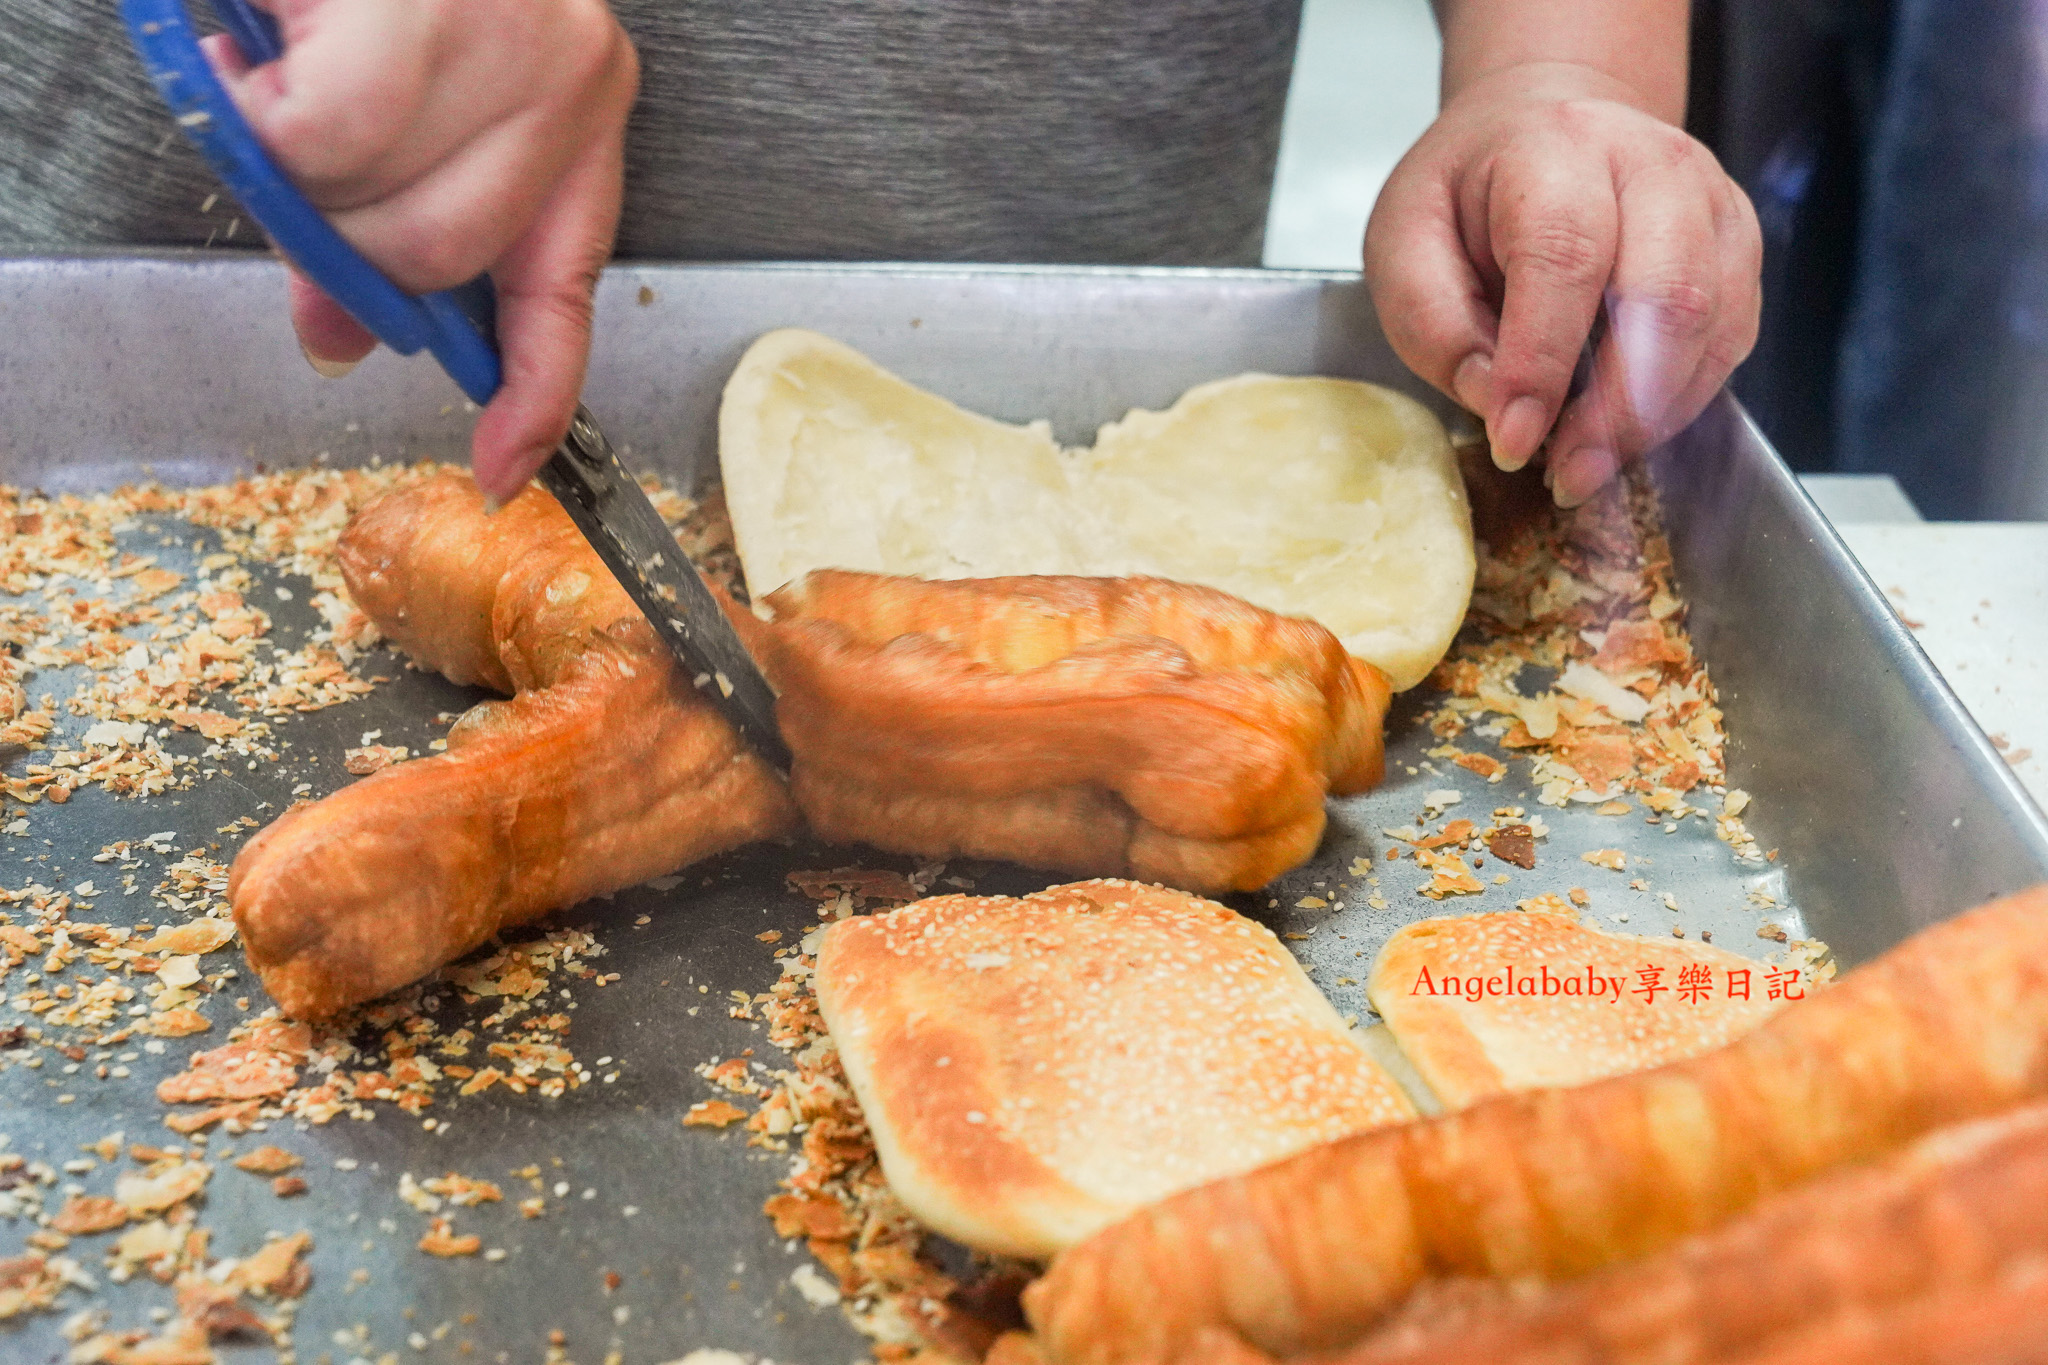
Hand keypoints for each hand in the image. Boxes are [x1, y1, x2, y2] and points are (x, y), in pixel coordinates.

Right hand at [204, 0, 638, 503]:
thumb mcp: (400, 99)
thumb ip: (381, 224)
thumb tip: (338, 336)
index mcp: (579, 115)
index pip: (565, 294)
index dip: (532, 396)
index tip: (505, 469)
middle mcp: (570, 81)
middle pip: (443, 260)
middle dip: (341, 242)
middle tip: (287, 171)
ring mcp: (514, 39)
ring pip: (379, 207)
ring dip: (294, 167)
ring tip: (275, 80)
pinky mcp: (429, 7)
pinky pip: (325, 138)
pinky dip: (260, 114)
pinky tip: (261, 53)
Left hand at [1365, 62, 1760, 505]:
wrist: (1545, 121)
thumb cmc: (1469, 190)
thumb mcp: (1403, 243)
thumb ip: (1433, 323)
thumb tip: (1496, 401)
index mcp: (1555, 150)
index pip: (1565, 259)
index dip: (1542, 362)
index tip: (1514, 442)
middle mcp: (1652, 164)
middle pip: (1664, 295)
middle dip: (1616, 407)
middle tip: (1565, 474)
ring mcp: (1710, 201)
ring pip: (1712, 323)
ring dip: (1653, 415)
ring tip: (1588, 464)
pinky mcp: (1736, 245)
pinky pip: (1731, 337)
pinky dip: (1681, 401)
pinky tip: (1625, 430)